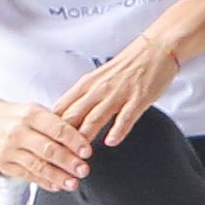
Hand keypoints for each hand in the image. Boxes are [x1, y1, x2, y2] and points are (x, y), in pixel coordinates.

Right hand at [0, 95, 90, 190]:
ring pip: (37, 165)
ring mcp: (8, 149)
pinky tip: (56, 186)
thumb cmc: (19, 116)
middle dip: (69, 162)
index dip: (74, 141)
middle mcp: (18, 132)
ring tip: (74, 183)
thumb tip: (83, 144)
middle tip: (84, 170)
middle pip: (48, 149)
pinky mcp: (3, 164)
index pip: (57, 129)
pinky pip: (26, 175)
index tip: (87, 152)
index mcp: (31, 114)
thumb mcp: (36, 111)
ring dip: (58, 176)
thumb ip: (57, 124)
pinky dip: (43, 181)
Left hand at [49, 32, 183, 155]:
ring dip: (86, 136)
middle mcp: (99, 89)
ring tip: (80, 155)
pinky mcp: (139, 98)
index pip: (62, 108)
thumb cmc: (128, 66)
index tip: (47, 143)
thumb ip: (84, 96)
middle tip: (59, 155)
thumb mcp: (98, 77)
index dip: (51, 127)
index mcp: (87, 84)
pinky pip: (126, 116)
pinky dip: (118, 130)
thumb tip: (67, 115)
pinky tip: (112, 141)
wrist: (156, 49)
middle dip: (64, 137)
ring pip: (96, 118)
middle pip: (74, 115)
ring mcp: (119, 94)